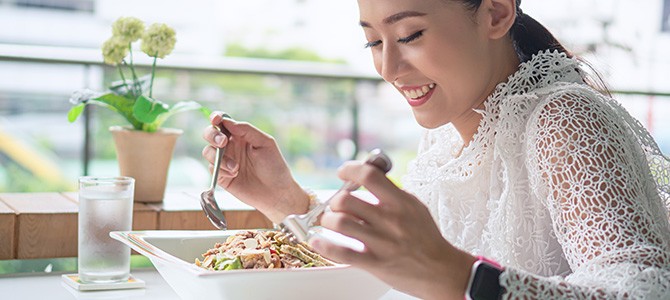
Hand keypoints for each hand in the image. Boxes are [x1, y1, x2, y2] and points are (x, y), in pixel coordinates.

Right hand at [202, 112, 308, 222]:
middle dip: (212, 135)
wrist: (276, 192)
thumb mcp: (265, 143)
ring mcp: (225, 161)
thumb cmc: (274, 166)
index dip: (216, 118)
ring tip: (236, 167)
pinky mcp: (222, 176)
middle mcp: (231, 146)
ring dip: (219, 157)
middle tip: (223, 142)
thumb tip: (226, 121)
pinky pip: (212, 168)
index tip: (216, 119)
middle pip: (210, 134)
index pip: (224, 122)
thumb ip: (246, 130)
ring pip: (208, 151)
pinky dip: (221, 169)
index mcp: (241, 135)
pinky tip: (235, 173)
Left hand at [309, 160, 475, 299]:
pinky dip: (324, 245)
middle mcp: (390, 220)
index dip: (350, 169)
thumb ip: (392, 195)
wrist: (442, 270)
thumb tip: (368, 181)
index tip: (343, 172)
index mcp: (401, 202)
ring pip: (339, 223)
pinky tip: (318, 241)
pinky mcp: (375, 263)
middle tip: (334, 206)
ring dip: (327, 221)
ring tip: (329, 223)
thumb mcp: (415, 208)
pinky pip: (342, 253)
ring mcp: (382, 242)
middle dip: (334, 202)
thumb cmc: (427, 239)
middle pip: (346, 200)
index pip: (369, 175)